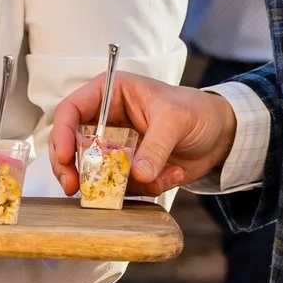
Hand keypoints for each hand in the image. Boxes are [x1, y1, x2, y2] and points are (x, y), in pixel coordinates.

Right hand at [48, 72, 234, 196]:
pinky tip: (173, 174)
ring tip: (159, 177)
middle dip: (72, 168)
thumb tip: (138, 174)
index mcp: (109, 93)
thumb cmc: (197, 111)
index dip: (61, 134)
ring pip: (93, 172)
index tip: (64, 159)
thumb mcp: (176, 119)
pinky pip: (120, 187)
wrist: (221, 135)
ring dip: (120, 183)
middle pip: (70, 146)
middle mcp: (105, 121)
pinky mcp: (127, 170)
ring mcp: (115, 148)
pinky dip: (145, 189)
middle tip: (75, 189)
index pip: (71, 110)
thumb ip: (155, 145)